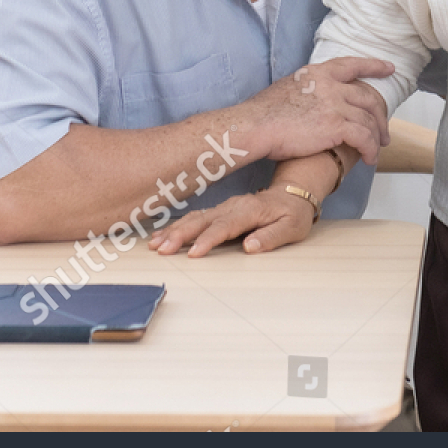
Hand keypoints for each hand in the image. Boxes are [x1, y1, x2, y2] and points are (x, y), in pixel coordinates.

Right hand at [149, 188, 314, 256]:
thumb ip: (271, 237)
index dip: (208, 240)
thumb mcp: (292, 227)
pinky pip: (195, 218)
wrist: (292, 193)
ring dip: (174, 230)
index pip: (225, 227)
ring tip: (155, 244)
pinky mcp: (219, 211)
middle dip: (180, 234)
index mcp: (249, 211)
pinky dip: (177, 226)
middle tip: (162, 249)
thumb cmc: (293, 213)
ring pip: (194, 218)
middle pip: (202, 220)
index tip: (192, 254)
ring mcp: (224, 208)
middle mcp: (232, 207)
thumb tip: (249, 247)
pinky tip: (162, 235)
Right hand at [249, 57, 393, 164]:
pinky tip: (369, 159)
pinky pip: (364, 138)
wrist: (255, 125)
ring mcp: (335, 104)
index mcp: (318, 72)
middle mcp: (331, 85)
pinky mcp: (336, 126)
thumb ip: (307, 90)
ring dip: (377, 137)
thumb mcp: (288, 88)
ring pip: (369, 120)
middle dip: (381, 114)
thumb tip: (311, 99)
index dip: (374, 67)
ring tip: (378, 149)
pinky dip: (370, 149)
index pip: (352, 65)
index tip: (389, 69)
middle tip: (384, 130)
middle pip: (368, 96)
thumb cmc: (263, 113)